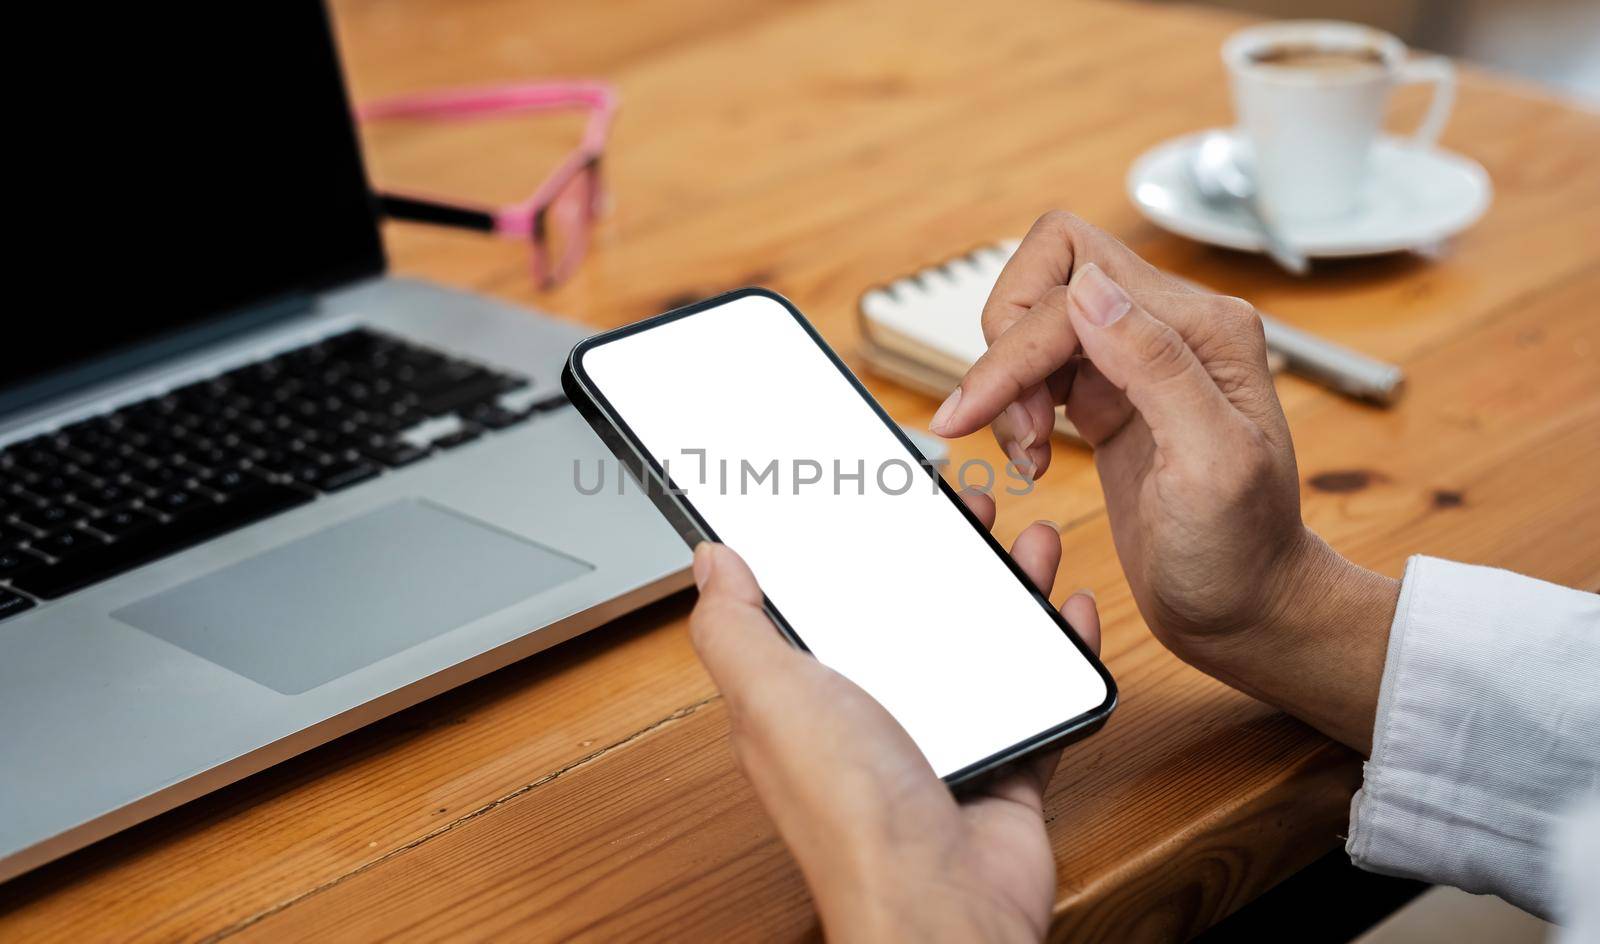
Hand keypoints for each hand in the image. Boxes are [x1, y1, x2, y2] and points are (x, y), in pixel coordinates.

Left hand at [688, 490, 1098, 942]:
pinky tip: (1071, 611)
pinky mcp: (1004, 766)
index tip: (876, 501)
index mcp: (807, 698)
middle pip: (912, 615)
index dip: (849, 550)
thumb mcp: (772, 698)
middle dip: (942, 557)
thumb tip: (710, 562)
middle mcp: (873, 717)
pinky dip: (1059, 649)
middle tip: (969, 510)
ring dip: (1007, 590)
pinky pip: (1037, 693)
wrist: (944, 907)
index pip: (825, 605)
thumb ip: (736, 629)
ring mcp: (943, 741)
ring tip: (1028, 542)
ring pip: (979, 645)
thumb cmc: (852, 816)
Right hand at [928, 211, 1398, 752]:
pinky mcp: (1110, 395)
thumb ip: (1157, 365)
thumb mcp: (1211, 464)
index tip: (982, 407)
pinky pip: (1038, 367)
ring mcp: (1137, 360)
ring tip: (1029, 451)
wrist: (1245, 609)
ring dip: (1009, 384)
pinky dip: (1017, 406)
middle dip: (1008, 357)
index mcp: (1204, 329)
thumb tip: (1089, 288)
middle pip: (1045, 284)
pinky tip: (1034, 454)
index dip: (1017, 341)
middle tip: (1017, 432)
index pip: (1076, 278)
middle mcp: (1172, 328)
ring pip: (1034, 322)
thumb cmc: (1241, 550)